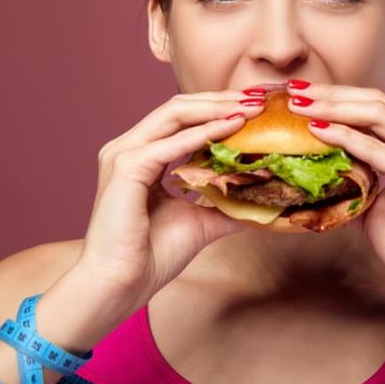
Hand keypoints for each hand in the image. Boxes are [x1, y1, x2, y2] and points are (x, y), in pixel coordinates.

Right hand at [76, 89, 265, 296]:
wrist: (121, 284)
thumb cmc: (151, 256)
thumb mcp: (200, 222)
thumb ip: (226, 206)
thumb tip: (264, 203)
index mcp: (141, 156)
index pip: (182, 118)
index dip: (218, 108)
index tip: (255, 107)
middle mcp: (129, 148)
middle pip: (179, 107)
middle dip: (220, 100)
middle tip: (258, 99)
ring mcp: (124, 155)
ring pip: (174, 114)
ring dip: (215, 108)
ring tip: (249, 108)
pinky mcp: (125, 168)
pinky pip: (169, 143)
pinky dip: (202, 133)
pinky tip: (231, 128)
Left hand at [286, 81, 384, 301]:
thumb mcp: (377, 206)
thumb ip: (359, 182)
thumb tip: (324, 174)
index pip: (377, 108)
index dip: (340, 97)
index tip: (304, 96)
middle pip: (376, 101)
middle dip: (332, 93)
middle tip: (294, 90)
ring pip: (377, 114)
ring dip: (334, 106)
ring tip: (299, 104)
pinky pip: (376, 148)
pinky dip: (344, 137)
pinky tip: (317, 131)